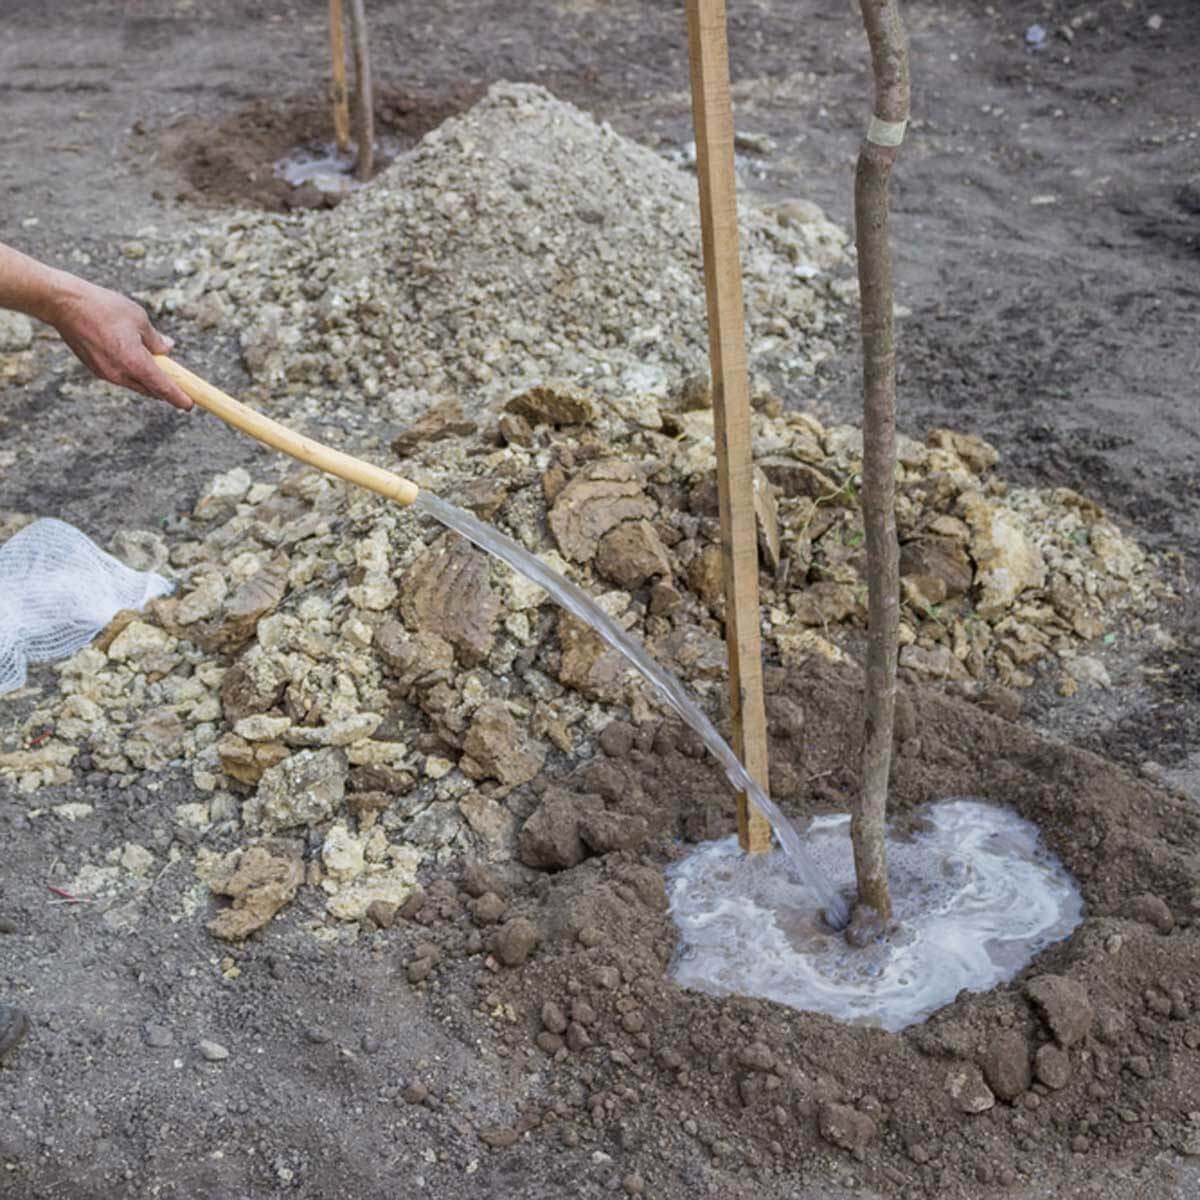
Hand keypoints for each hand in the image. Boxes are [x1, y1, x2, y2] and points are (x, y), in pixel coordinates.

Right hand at [46, 278, 193, 411]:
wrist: (64, 304)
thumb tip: (167, 349)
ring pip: (135, 385)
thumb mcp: (139, 319)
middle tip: (180, 387)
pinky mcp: (95, 369)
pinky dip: (133, 375)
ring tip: (160, 373)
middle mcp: (120, 373)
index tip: (189, 405)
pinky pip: (121, 378)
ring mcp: (106, 373)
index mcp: (134, 362)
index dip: (178, 398)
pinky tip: (137, 364)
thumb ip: (156, 339)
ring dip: (148, 382)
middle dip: (165, 390)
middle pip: (150, 390)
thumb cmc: (104, 308)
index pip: (162, 387)